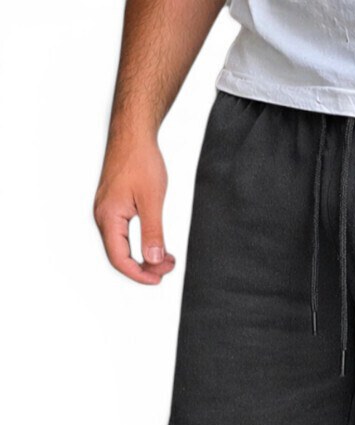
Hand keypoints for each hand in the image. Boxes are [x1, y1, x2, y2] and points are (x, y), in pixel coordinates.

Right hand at [94, 137, 175, 284]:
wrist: (132, 134)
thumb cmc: (140, 160)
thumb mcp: (152, 200)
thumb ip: (153, 232)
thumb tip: (154, 259)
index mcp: (109, 217)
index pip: (119, 259)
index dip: (139, 274)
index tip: (159, 279)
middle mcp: (103, 216)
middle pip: (119, 256)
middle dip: (145, 267)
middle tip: (169, 267)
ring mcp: (107, 211)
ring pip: (122, 246)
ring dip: (143, 256)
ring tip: (166, 258)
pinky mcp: (113, 206)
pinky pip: (123, 235)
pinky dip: (139, 244)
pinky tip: (155, 244)